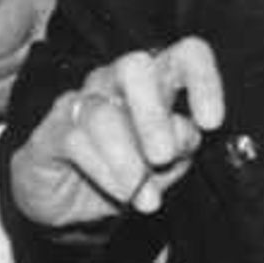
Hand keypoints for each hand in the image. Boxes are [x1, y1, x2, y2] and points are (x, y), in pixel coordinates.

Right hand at [8, 38, 226, 227]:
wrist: (70, 205)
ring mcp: (81, 102)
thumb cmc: (125, 174)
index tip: (211, 122)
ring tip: (145, 198)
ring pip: (103, 114)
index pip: (185, 56)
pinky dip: (105, 172)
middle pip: (136, 67)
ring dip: (129, 160)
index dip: (203, 80)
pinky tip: (121, 193)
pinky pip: (77, 141)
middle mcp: (116, 82)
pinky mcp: (52, 130)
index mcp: (157, 83)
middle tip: (163, 156)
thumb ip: (181, 147)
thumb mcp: (166, 166)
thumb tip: (187, 133)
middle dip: (153, 115)